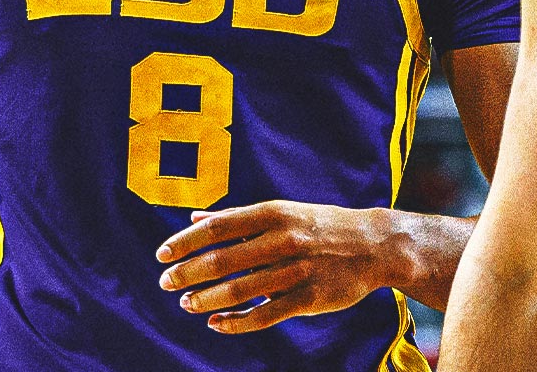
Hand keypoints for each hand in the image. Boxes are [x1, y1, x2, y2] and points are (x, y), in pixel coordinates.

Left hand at [156, 200, 404, 333]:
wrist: (375, 245)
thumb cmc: (321, 226)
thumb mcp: (283, 212)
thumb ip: (238, 218)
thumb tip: (194, 219)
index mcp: (274, 213)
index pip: (219, 227)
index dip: (186, 242)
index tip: (162, 255)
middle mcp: (283, 239)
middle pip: (223, 259)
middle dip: (188, 273)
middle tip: (165, 283)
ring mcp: (296, 270)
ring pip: (240, 290)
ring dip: (207, 299)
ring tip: (187, 304)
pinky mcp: (308, 298)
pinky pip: (264, 314)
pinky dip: (236, 322)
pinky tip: (217, 324)